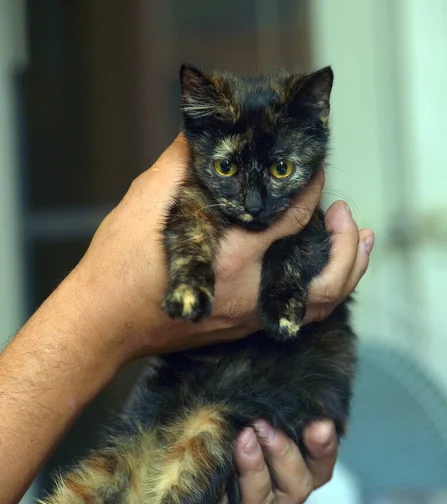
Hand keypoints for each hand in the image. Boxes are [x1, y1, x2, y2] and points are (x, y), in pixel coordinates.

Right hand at [75, 135, 372, 363]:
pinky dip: (319, 291)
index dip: (311, 186)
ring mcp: (249, 317)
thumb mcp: (145, 202)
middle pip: (327, 275)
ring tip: (357, 240)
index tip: (316, 163)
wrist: (103, 325)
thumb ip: (182, 164)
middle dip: (348, 241)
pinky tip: (316, 269)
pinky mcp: (241, 329)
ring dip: (347, 272)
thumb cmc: (118, 267)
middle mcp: (250, 292)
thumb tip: (205, 134)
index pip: (292, 215)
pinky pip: (298, 314)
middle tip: (347, 212)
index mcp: (231, 255)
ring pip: (321, 304)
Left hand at [183, 420, 336, 503]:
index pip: (316, 467)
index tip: (320, 424)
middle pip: (298, 488)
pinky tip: (214, 481)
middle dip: (284, 454)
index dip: (322, 448)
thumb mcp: (219, 428)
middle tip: (264, 425)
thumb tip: (255, 381)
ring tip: (243, 439)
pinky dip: (220, 501)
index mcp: (279, 480)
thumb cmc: (190, 456)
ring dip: (255, 472)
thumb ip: (241, 414)